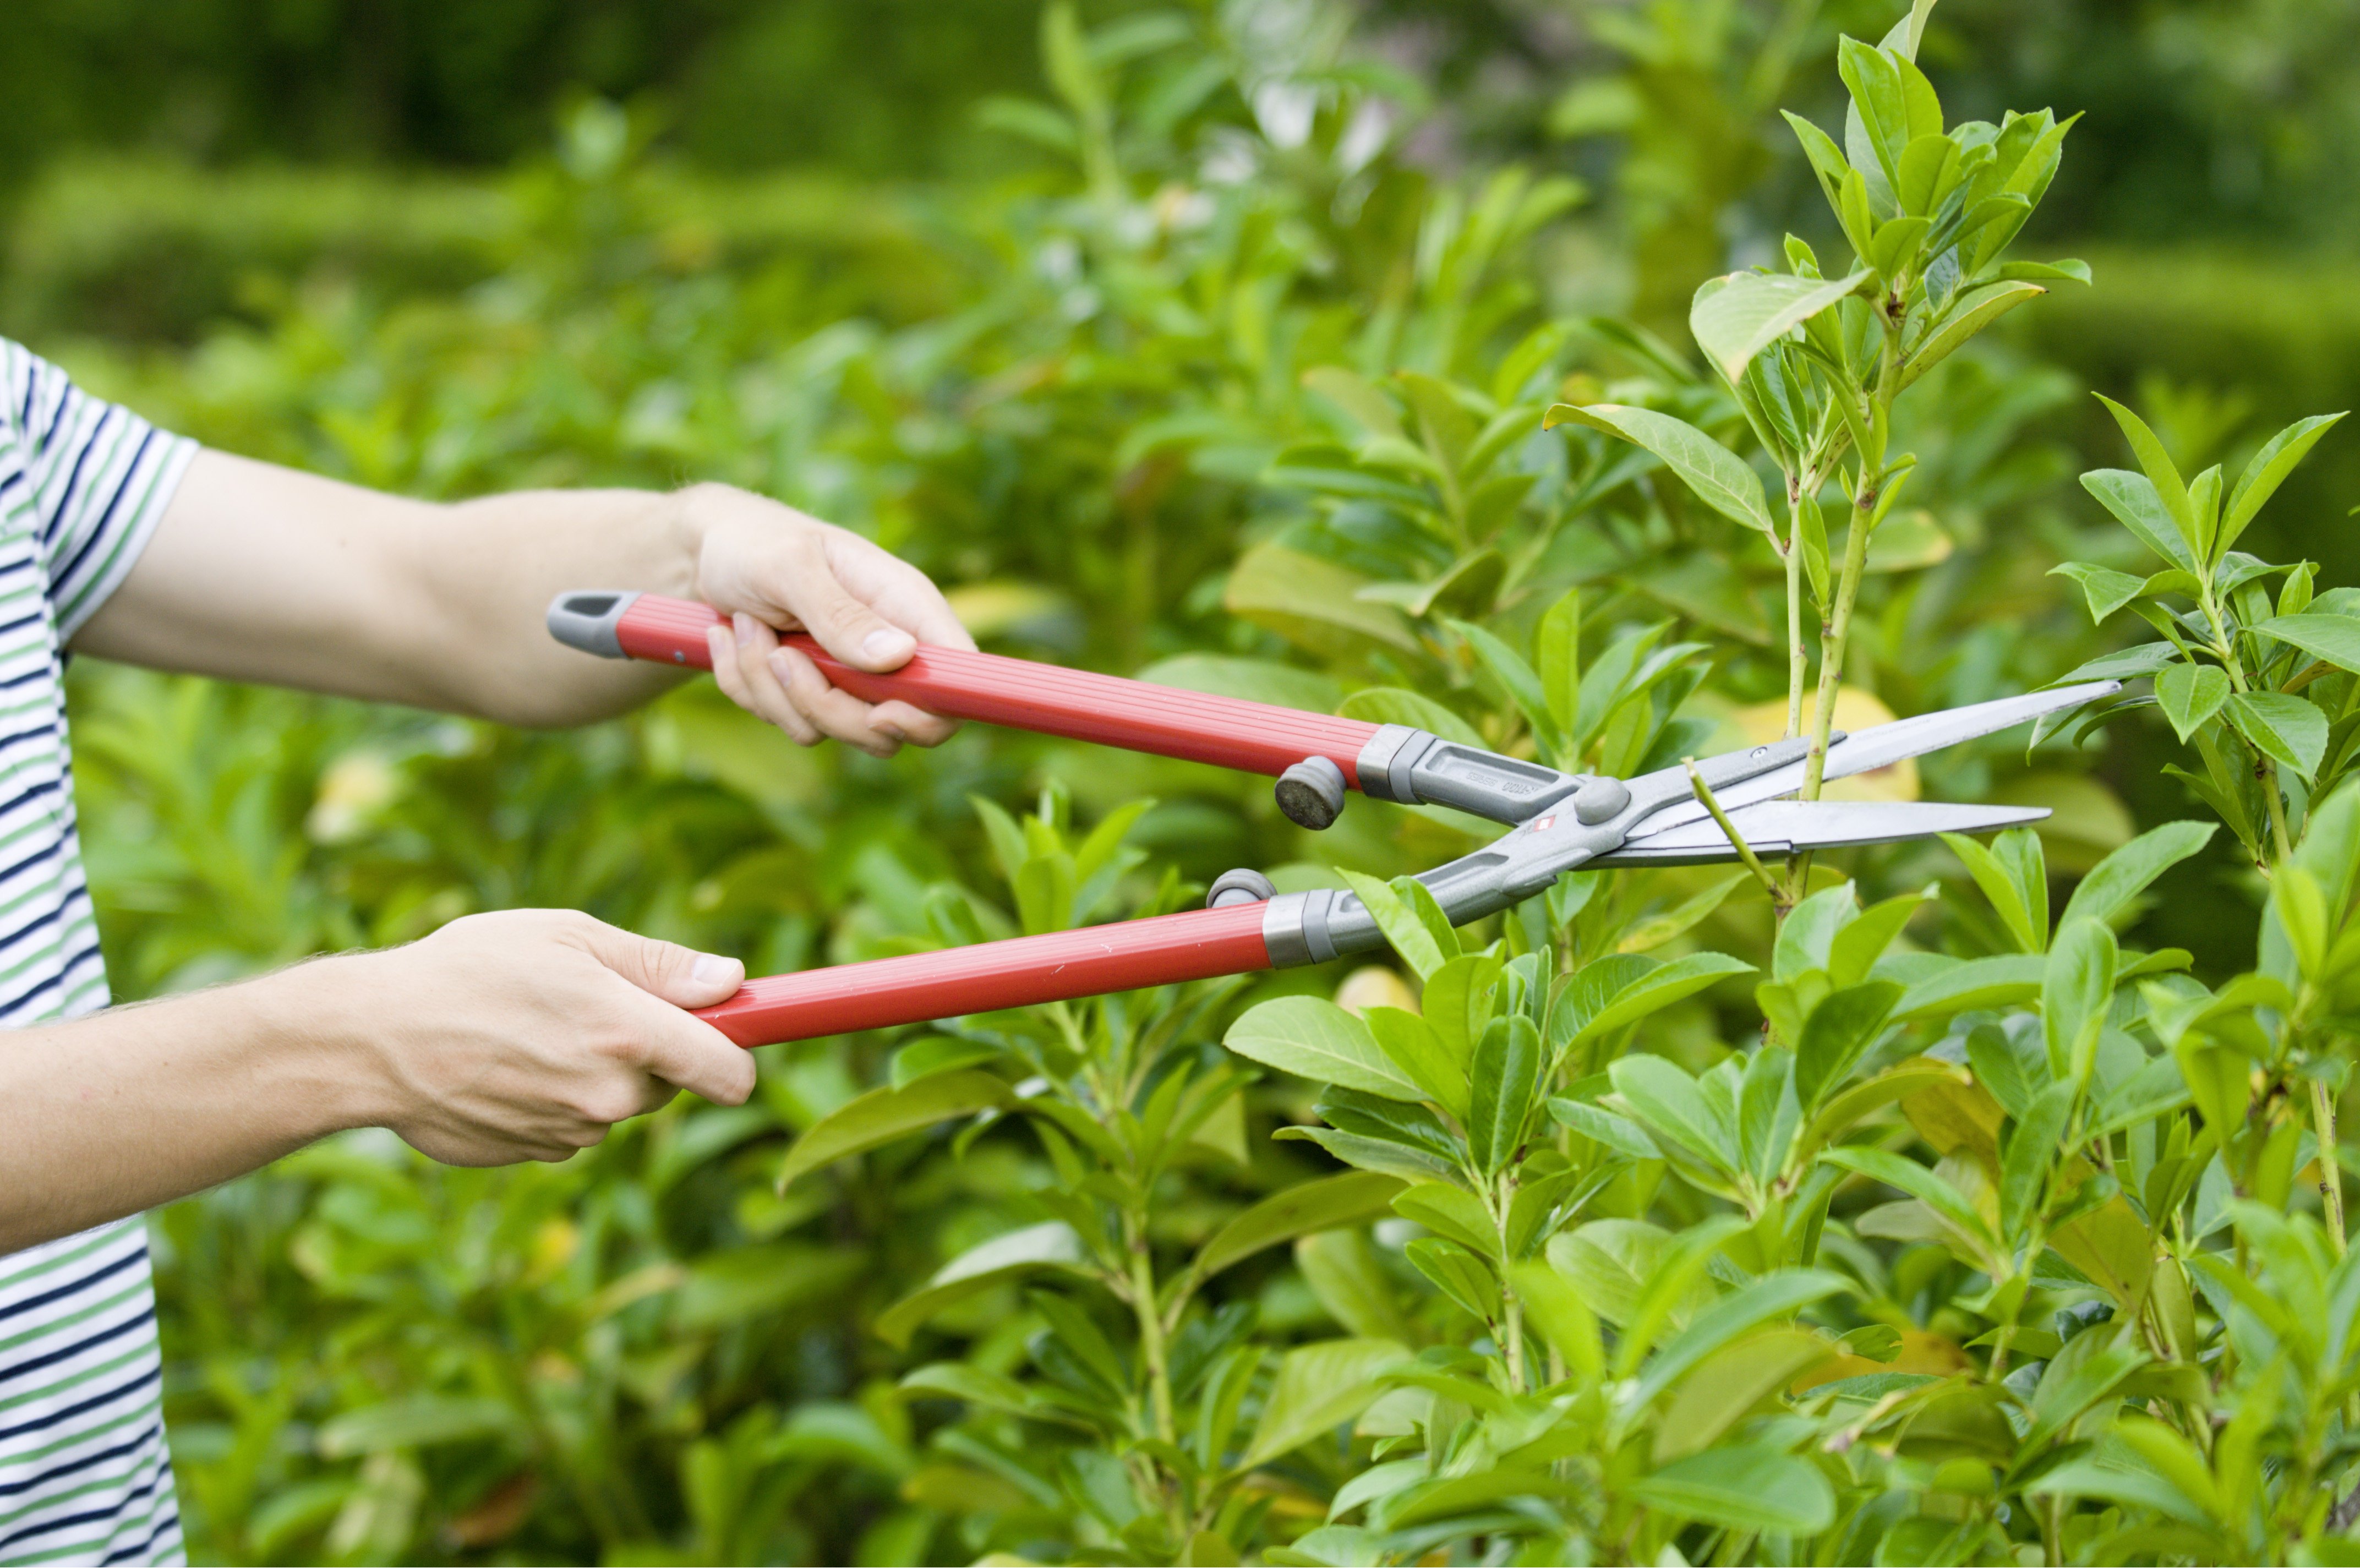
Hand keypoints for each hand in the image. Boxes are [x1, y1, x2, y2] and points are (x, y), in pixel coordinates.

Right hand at [320, 909, 754, 1164]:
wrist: (370, 1040)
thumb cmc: (469, 970)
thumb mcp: (569, 938)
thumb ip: (660, 966)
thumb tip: (734, 981)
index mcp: (628, 1034)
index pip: (731, 1074)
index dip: (738, 1054)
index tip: (727, 1031)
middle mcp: (607, 1096)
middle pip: (670, 1085)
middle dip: (647, 1052)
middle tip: (586, 1007)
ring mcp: (569, 1132)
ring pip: (614, 1106)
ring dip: (593, 1075)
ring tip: (528, 1031)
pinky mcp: (532, 1155)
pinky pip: (568, 1126)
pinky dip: (550, 1100)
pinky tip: (502, 1066)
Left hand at [685, 484, 975, 756]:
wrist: (705, 548)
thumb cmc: (755, 542)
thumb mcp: (791, 566)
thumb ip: (841, 613)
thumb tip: (899, 657)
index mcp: (904, 606)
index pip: (957, 677)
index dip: (930, 713)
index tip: (877, 712)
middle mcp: (886, 648)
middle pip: (888, 727)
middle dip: (823, 706)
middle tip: (780, 657)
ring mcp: (848, 676)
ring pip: (828, 730)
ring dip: (771, 689)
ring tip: (748, 627)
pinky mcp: (810, 691)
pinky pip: (786, 722)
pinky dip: (747, 688)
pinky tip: (735, 638)